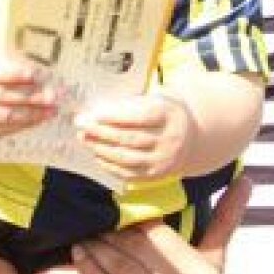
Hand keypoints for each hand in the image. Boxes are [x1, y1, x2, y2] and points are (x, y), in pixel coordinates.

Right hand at [0, 48, 57, 135]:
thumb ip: (8, 48)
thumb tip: (40, 50)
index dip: (14, 74)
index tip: (36, 74)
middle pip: (1, 96)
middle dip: (31, 97)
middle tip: (55, 96)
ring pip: (2, 116)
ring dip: (31, 114)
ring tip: (52, 109)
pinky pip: (0, 130)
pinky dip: (22, 126)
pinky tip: (39, 119)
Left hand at [71, 177, 255, 273]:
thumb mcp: (214, 262)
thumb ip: (225, 221)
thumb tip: (245, 180)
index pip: (161, 235)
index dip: (135, 217)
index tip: (116, 199)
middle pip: (139, 252)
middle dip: (112, 232)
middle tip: (92, 216)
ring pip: (122, 271)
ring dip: (97, 248)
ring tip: (83, 233)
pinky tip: (78, 256)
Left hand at [75, 93, 193, 181]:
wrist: (193, 136)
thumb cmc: (164, 111)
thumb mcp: (156, 97)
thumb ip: (132, 102)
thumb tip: (97, 108)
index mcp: (169, 115)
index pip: (140, 117)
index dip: (115, 116)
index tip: (94, 113)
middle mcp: (169, 140)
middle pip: (130, 138)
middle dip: (101, 132)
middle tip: (80, 124)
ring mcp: (163, 160)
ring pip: (127, 158)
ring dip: (101, 149)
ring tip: (84, 139)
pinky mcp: (156, 175)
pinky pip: (129, 173)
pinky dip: (109, 165)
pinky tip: (96, 154)